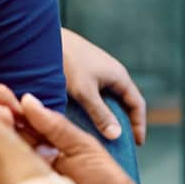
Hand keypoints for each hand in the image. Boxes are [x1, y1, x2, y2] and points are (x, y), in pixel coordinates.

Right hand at [0, 85, 146, 183]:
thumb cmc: (107, 182)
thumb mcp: (84, 146)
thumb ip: (56, 126)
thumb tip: (29, 101)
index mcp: (48, 146)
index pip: (24, 122)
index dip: (9, 106)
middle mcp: (35, 162)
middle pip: (11, 136)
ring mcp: (31, 182)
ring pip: (8, 157)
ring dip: (2, 134)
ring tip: (0, 115)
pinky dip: (3, 171)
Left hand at [60, 27, 146, 144]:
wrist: (45, 39)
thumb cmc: (67, 62)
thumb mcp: (85, 92)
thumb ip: (100, 114)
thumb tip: (116, 135)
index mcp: (119, 76)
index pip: (137, 104)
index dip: (139, 124)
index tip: (137, 144)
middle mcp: (111, 73)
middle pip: (124, 102)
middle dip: (123, 123)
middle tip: (119, 144)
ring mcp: (98, 72)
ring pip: (108, 99)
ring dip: (107, 116)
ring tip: (102, 136)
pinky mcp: (84, 72)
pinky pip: (95, 95)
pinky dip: (94, 109)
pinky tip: (84, 120)